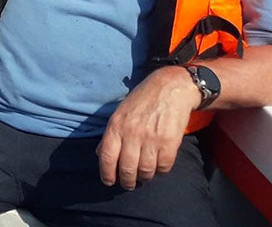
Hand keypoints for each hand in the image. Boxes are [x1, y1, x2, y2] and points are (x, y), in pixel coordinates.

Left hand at [97, 66, 200, 189]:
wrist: (170, 88)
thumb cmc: (142, 100)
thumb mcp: (120, 113)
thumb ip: (110, 134)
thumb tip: (100, 155)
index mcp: (116, 126)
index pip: (107, 157)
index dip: (107, 174)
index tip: (109, 181)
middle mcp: (132, 133)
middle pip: (127, 168)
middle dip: (127, 181)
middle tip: (128, 184)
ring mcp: (152, 138)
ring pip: (146, 170)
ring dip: (144, 177)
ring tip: (143, 176)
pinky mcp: (170, 142)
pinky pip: (164, 166)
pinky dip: (160, 171)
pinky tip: (158, 167)